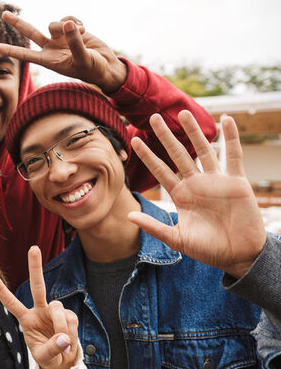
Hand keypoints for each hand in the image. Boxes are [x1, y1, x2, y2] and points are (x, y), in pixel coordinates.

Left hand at [0, 11, 126, 92]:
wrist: (106, 65)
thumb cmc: (93, 69)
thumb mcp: (84, 58)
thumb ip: (74, 42)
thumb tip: (66, 24)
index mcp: (49, 61)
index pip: (26, 55)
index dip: (11, 50)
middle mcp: (51, 48)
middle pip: (30, 33)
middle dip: (17, 23)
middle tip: (3, 14)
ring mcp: (60, 38)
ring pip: (53, 23)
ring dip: (67, 26)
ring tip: (82, 33)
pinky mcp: (70, 30)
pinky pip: (67, 19)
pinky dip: (76, 21)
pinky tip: (85, 30)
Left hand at [0, 246, 79, 368]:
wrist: (64, 361)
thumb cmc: (48, 357)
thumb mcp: (45, 357)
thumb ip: (52, 348)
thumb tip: (63, 338)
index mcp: (26, 319)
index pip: (12, 303)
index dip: (1, 291)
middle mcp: (40, 310)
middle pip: (37, 286)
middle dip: (35, 267)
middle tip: (33, 248)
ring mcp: (54, 311)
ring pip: (57, 309)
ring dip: (61, 326)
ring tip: (63, 343)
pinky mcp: (69, 315)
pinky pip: (70, 320)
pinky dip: (71, 333)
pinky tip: (69, 342)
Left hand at [128, 110, 265, 277]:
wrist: (238, 255)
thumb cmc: (208, 249)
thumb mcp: (177, 239)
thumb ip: (154, 227)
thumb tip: (129, 215)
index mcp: (180, 195)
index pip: (160, 171)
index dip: (148, 155)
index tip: (135, 140)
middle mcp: (196, 184)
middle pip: (178, 154)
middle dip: (166, 136)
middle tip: (154, 117)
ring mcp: (216, 181)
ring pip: (203, 150)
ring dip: (193, 131)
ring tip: (183, 112)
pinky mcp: (236, 182)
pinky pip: (233, 155)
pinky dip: (231, 138)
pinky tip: (227, 120)